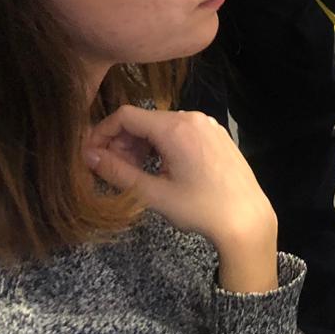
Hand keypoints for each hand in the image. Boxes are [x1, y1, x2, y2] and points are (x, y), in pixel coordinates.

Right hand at [84, 106, 277, 293]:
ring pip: (162, 126)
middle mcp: (193, 118)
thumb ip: (118, 172)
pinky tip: (159, 169)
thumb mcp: (153, 193)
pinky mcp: (216, 135)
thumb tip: (88, 156)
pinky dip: (162, 145)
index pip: (125, 116)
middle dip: (121, 142)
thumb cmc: (200, 208)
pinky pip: (181, 132)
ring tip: (134, 174)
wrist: (246, 217)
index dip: (101, 133)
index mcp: (176, 128)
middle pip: (144, 119)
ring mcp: (208, 125)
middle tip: (112, 172)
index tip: (90, 156)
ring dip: (141, 145)